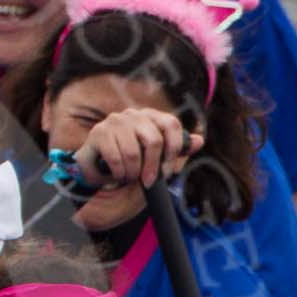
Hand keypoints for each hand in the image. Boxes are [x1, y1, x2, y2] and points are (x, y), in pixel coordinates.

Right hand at [74, 107, 199, 191]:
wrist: (97, 166)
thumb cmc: (130, 160)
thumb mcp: (156, 157)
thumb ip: (177, 149)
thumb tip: (199, 141)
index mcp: (151, 116)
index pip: (171, 124)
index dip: (174, 149)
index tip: (170, 170)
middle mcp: (134, 114)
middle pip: (153, 140)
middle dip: (153, 167)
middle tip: (149, 182)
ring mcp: (115, 121)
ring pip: (133, 152)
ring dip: (133, 173)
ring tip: (130, 178)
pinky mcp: (99, 132)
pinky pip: (115, 157)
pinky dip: (119, 172)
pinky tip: (119, 175)